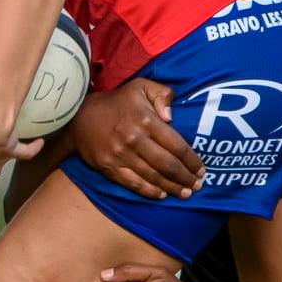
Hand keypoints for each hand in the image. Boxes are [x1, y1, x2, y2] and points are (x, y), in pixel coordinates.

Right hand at [70, 81, 202, 199]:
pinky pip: (133, 183)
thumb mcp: (140, 86)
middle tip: (198, 186)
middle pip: (167, 164)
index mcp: (146, 120)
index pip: (176, 145)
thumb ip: (162, 94)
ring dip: (171, 187)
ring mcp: (121, 155)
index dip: (192, 160)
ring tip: (185, 194)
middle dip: (186, 177)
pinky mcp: (109, 167)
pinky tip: (161, 195)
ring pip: (152, 176)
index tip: (201, 169)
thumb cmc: (118, 102)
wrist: (80, 116)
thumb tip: (172, 116)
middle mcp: (135, 139)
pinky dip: (149, 191)